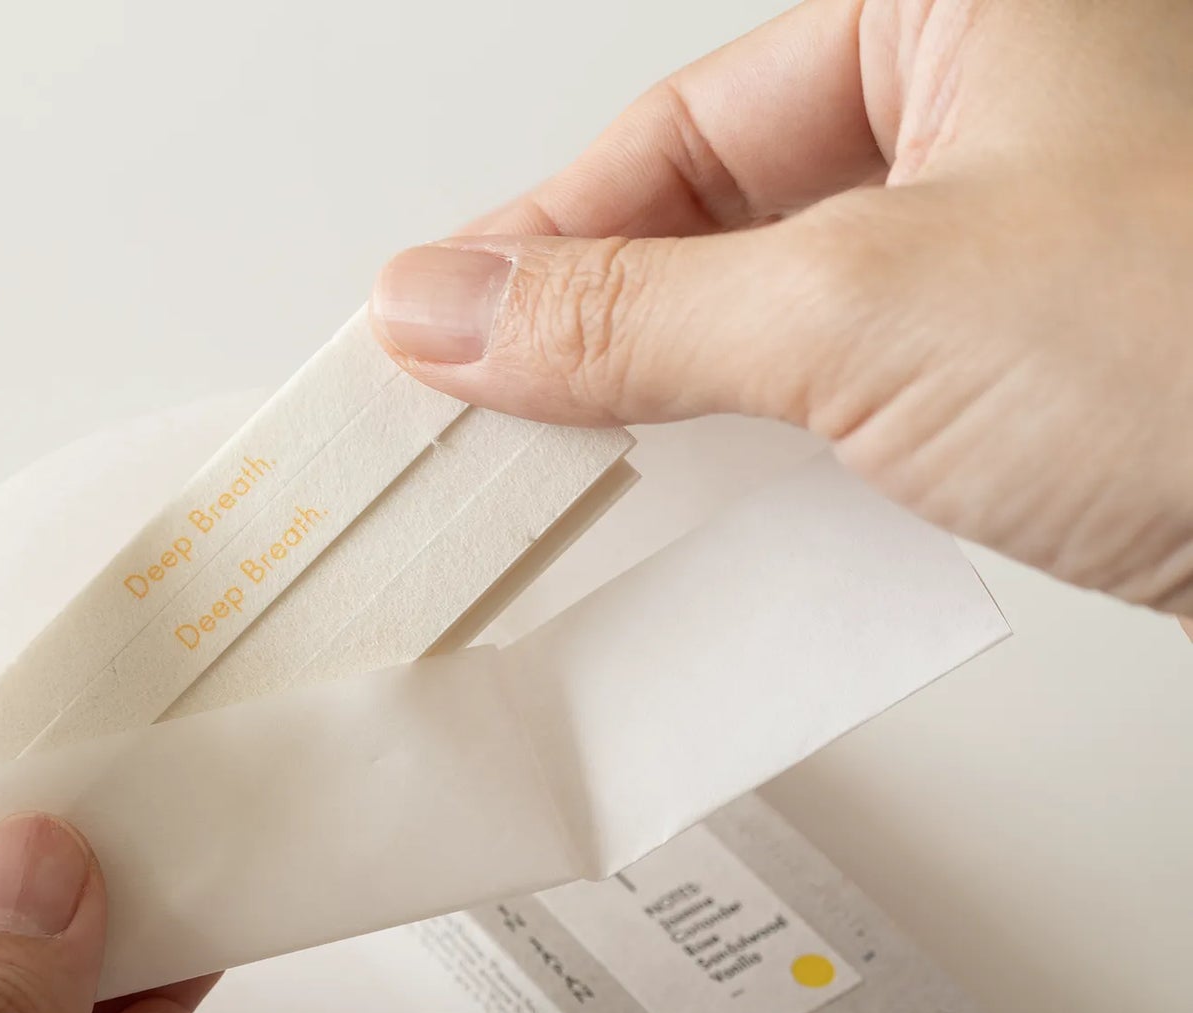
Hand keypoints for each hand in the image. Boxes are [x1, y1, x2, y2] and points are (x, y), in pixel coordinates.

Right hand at [370, 0, 1192, 620]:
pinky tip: (713, 502)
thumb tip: (452, 305)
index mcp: (961, 8)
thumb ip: (634, 317)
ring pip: (783, 311)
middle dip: (596, 323)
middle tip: (483, 408)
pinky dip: (772, 451)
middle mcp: (996, 108)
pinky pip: (854, 392)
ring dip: (675, 398)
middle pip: (723, 213)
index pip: (682, 127)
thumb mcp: (864, 314)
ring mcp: (1018, 245)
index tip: (436, 322)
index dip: (539, 235)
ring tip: (572, 466)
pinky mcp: (1038, 368)